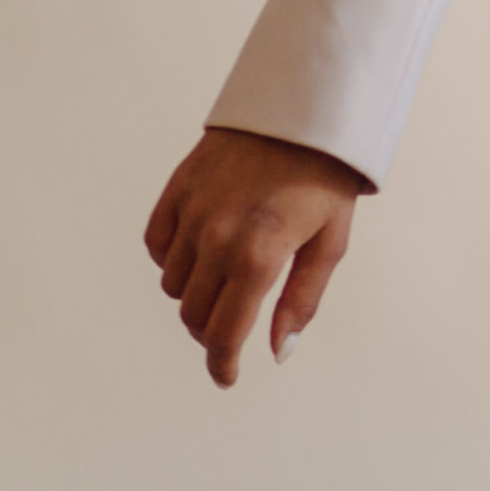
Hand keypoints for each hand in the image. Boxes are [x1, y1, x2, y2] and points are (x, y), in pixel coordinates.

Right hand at [144, 126, 363, 387]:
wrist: (303, 113)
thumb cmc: (326, 180)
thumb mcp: (331, 242)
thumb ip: (302, 301)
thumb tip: (278, 351)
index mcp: (258, 255)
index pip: (224, 333)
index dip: (222, 364)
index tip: (226, 377)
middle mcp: (217, 238)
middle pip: (194, 314)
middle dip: (212, 331)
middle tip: (234, 326)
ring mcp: (192, 213)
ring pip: (174, 285)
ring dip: (195, 295)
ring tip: (226, 279)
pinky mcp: (177, 191)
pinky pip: (158, 247)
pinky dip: (173, 261)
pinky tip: (201, 253)